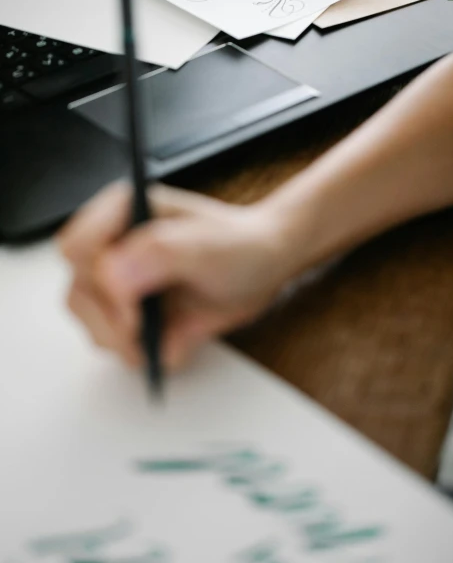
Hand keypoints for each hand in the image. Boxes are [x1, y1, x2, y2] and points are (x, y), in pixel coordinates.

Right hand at [59, 182, 290, 369]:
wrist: (265, 266)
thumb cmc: (241, 244)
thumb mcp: (207, 244)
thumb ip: (157, 253)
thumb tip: (112, 276)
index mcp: (123, 212)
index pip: (76, 248)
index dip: (98, 281)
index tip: (134, 307)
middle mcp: (114, 245)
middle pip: (79, 292)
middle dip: (111, 320)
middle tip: (147, 330)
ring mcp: (119, 281)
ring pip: (90, 321)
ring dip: (123, 340)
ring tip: (165, 334)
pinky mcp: (132, 311)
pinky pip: (116, 342)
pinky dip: (141, 350)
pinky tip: (173, 338)